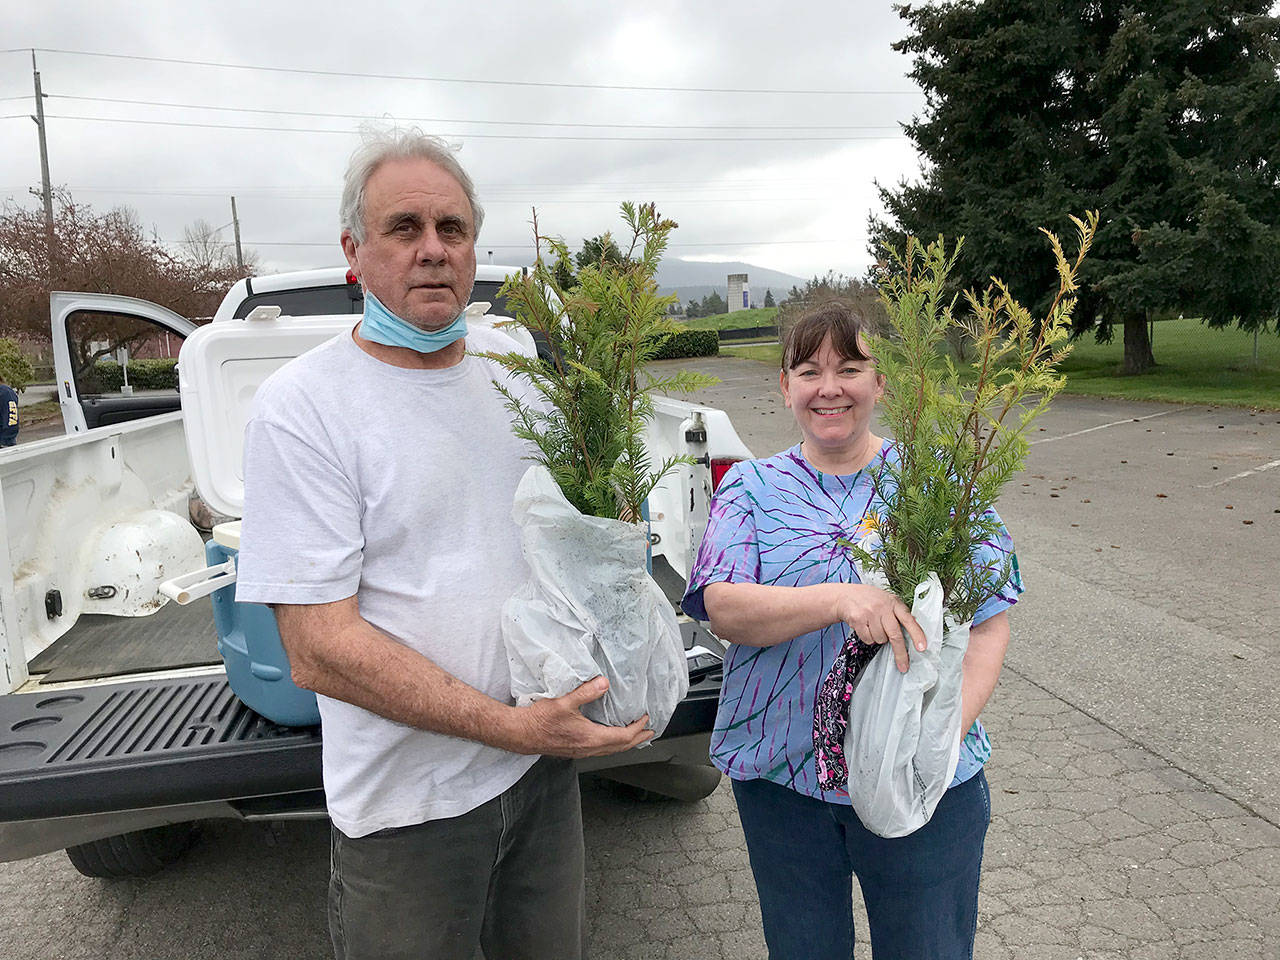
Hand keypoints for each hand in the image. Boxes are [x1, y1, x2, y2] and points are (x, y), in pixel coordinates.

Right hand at [512, 677, 653, 758]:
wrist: (522, 734)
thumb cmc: (540, 721)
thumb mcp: (564, 702)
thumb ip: (586, 692)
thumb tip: (603, 683)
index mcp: (590, 738)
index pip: (623, 737)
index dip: (637, 728)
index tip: (645, 719)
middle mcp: (588, 748)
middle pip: (621, 747)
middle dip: (637, 739)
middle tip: (650, 732)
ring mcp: (582, 751)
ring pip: (611, 750)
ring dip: (626, 743)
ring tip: (635, 736)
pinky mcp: (575, 750)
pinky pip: (601, 750)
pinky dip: (612, 744)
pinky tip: (610, 737)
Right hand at [831, 583, 926, 673]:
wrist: (845, 595)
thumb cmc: (869, 599)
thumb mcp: (887, 600)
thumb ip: (899, 612)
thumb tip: (915, 630)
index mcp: (894, 603)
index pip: (909, 620)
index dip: (917, 634)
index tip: (922, 648)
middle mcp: (883, 607)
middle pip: (895, 635)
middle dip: (900, 653)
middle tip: (904, 666)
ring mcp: (870, 613)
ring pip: (881, 639)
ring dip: (879, 639)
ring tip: (874, 628)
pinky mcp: (858, 619)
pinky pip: (868, 639)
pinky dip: (868, 638)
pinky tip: (865, 628)